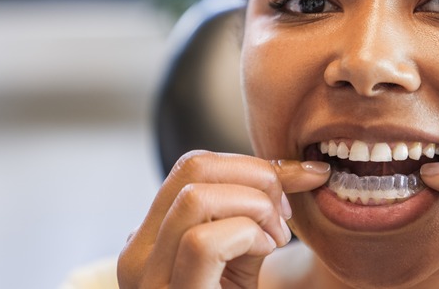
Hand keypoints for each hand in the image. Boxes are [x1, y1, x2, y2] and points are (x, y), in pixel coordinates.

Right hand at [117, 150, 330, 287]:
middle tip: (285, 214)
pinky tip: (265, 255)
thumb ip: (253, 212)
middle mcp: (137, 256)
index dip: (254, 162)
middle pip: (192, 168)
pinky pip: (203, 244)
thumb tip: (301, 170)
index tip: (302, 177)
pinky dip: (248, 237)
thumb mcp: (243, 255)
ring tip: (275, 239)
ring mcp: (147, 282)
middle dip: (256, 177)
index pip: (193, 166)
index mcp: (151, 238)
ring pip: (195, 199)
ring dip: (255, 208)